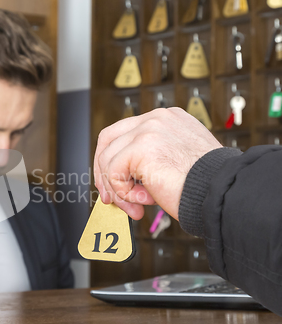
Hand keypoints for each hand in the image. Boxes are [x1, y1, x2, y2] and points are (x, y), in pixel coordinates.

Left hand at [94, 107, 221, 219]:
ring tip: (139, 204)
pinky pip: (113, 172)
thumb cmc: (205, 186)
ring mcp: (148, 129)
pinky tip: (145, 199)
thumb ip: (148, 163)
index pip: (124, 133)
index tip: (114, 184)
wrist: (221, 194)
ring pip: (107, 158)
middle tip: (110, 197)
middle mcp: (156, 119)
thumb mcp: (173, 164)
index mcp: (166, 120)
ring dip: (118, 189)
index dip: (113, 160)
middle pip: (107, 139)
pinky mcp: (141, 146)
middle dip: (103, 172)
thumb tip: (121, 180)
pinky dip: (123, 192)